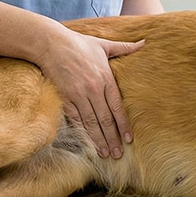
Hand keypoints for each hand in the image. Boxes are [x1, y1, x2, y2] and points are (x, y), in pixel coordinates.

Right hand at [33, 28, 142, 158]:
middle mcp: (93, 89)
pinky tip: (87, 142)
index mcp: (105, 77)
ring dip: (98, 139)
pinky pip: (75, 119)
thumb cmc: (78, 43)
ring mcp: (78, 95)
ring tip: (105, 153)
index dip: (123, 124)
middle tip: (118, 154)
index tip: (128, 138)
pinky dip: (82, 131)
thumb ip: (124, 47)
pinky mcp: (65, 98)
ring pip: (91, 122)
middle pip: (105, 119)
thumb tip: (144, 43)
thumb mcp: (103, 44)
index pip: (117, 106)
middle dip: (112, 138)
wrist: (51, 44)